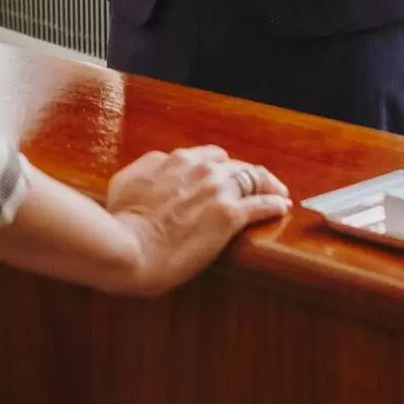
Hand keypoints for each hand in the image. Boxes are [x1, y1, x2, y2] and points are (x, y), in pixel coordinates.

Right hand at [105, 146, 288, 295]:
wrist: (129, 247)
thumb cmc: (121, 221)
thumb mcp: (125, 182)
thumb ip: (146, 168)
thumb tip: (157, 165)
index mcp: (174, 160)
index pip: (206, 156)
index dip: (218, 167)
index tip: (223, 178)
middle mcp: (199, 167)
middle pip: (234, 164)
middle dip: (245, 173)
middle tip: (254, 185)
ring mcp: (216, 190)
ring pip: (253, 177)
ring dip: (267, 183)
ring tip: (277, 192)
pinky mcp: (229, 215)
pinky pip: (262, 204)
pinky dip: (274, 203)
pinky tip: (282, 206)